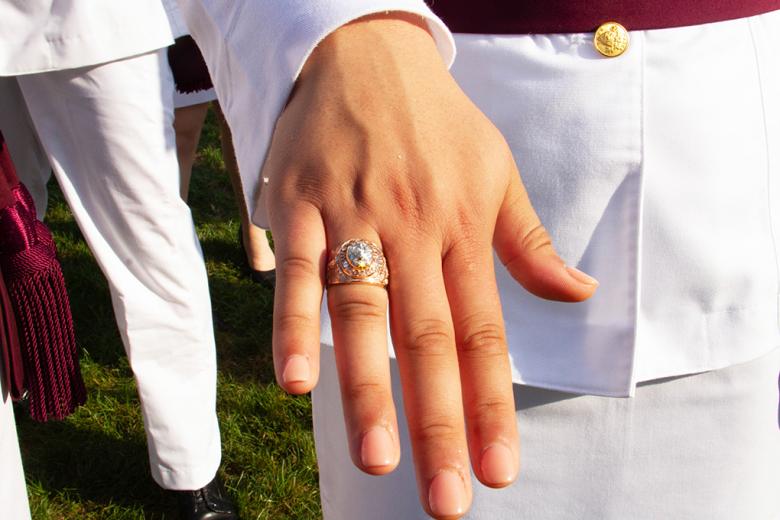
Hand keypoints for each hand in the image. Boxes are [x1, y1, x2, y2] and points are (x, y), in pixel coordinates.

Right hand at [262, 13, 597, 518]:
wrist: (366, 53)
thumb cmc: (437, 121)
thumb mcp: (497, 170)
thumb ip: (529, 240)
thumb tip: (579, 295)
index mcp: (462, 228)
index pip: (484, 332)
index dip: (492, 404)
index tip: (500, 471)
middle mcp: (413, 229)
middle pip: (428, 338)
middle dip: (439, 422)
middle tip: (446, 497)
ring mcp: (354, 217)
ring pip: (363, 312)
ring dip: (368, 388)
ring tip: (379, 459)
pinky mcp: (300, 204)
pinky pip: (297, 269)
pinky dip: (293, 321)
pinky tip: (294, 378)